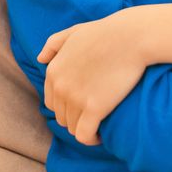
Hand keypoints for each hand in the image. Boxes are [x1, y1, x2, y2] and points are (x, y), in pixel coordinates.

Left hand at [37, 11, 147, 145]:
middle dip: (74, 117)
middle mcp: (61, 87)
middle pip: (61, 117)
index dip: (65, 106)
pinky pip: (84, 136)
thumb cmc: (106, 32)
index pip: (51, 102)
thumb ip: (53, 44)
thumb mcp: (73, 32)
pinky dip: (91, 140)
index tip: (81, 105)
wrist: (131, 37)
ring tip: (98, 124)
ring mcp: (76, 99)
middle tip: (92, 114)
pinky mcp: (94, 108)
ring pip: (72, 128)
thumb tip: (40, 59)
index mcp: (53, 71)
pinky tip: (101, 136)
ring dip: (84, 128)